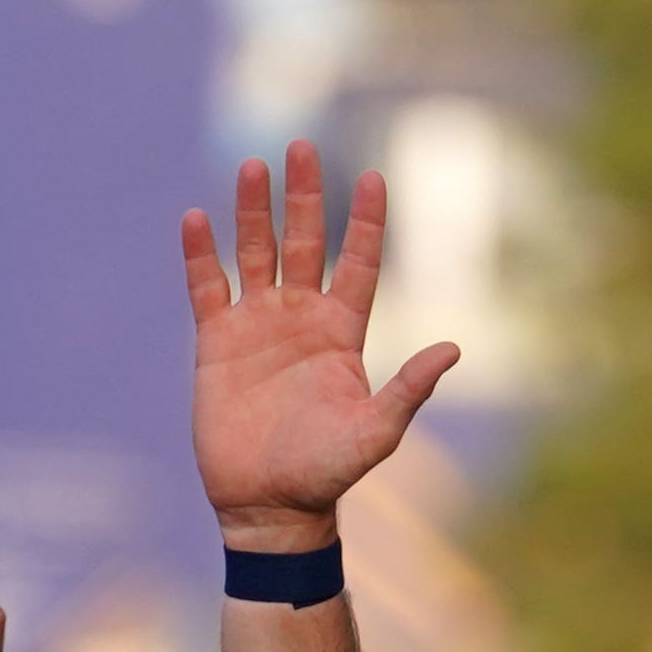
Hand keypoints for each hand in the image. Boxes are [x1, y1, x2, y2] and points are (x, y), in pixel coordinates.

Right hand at [184, 141, 459, 547]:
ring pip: (256, 253)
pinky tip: (196, 220)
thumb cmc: (327, 472)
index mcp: (343, 331)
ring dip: (253, 211)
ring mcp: (258, 326)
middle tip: (300, 146)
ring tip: (253, 167)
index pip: (359, 262)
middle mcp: (302, 318)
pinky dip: (201, 255)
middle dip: (304, 195)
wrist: (268, 505)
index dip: (367, 221)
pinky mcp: (217, 343)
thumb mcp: (376, 432)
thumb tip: (455, 348)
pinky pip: (207, 288)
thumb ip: (410, 388)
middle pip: (305, 241)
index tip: (372, 176)